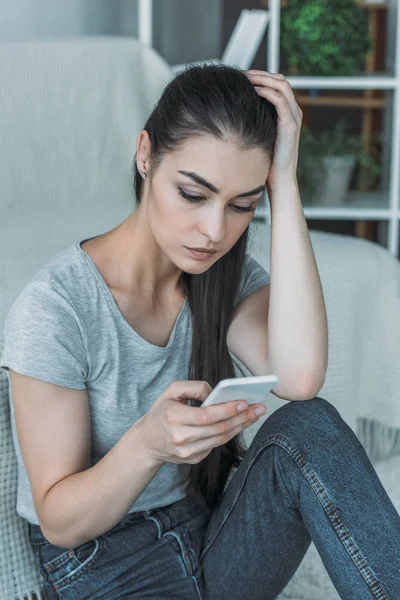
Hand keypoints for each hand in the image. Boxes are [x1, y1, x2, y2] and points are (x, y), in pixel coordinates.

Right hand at [135, 380, 266, 465]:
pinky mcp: (193, 459)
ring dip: (240, 426)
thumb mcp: (170, 391)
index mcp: (173, 417)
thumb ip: (193, 387)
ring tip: (254, 414)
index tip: (245, 402)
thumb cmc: (161, 411)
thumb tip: (215, 393)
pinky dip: (229, 433)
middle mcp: (180, 438)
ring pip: (220, 439)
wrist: (147, 442)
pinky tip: (240, 423)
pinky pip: (216, 445)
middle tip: (259, 408)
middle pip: (218, 429)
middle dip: (242, 417)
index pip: (206, 415)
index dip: (227, 409)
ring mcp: (187, 452)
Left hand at [244, 70, 302, 188]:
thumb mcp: (260, 135)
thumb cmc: (266, 161)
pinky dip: (267, 91)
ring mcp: (294, 116)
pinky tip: (252, 91)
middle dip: (261, 74)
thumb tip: (235, 112)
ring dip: (263, 78)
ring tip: (246, 78)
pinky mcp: (290, 124)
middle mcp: (293, 111)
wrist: (278, 179)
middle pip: (280, 80)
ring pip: (282, 84)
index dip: (261, 77)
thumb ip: (255, 121)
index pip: (277, 84)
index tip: (242, 77)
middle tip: (242, 73)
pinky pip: (280, 99)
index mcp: (287, 113)